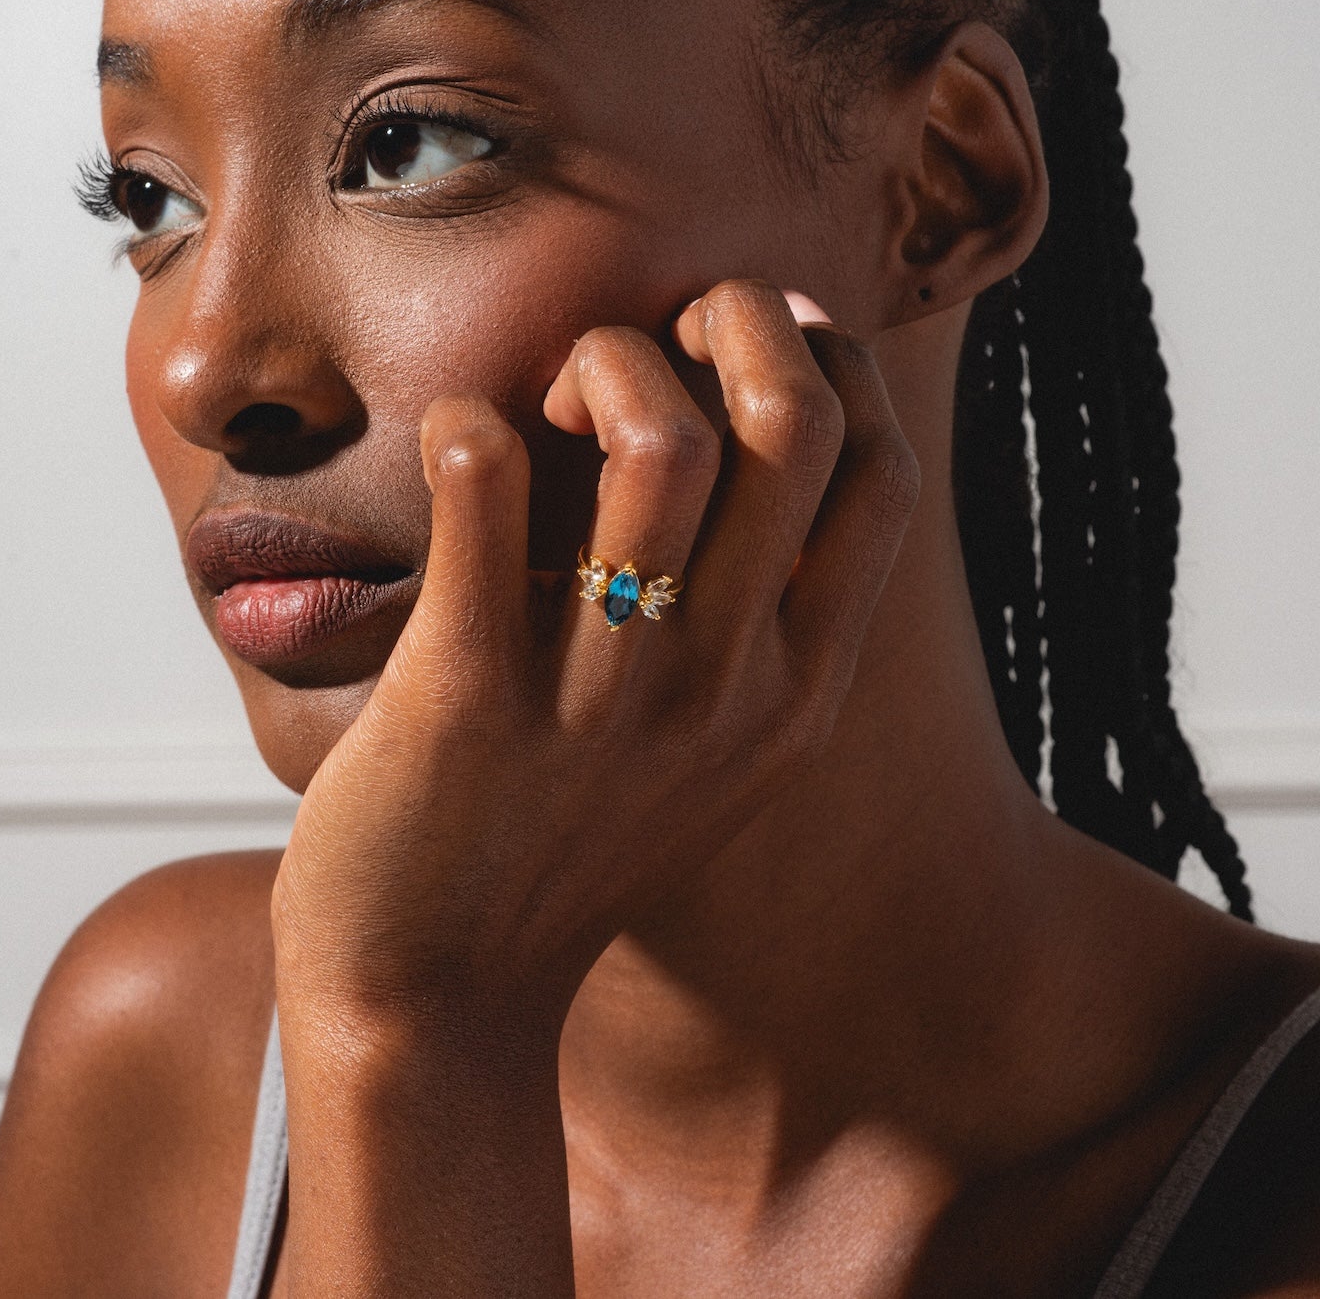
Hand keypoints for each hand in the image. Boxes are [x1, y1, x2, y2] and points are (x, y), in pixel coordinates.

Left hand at [270, 279, 919, 1037]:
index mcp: (796, 692)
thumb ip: (761, 628)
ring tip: (549, 399)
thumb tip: (755, 448)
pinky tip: (455, 439)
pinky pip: (485, 494)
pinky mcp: (467, 698)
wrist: (436, 1001)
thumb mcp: (714, 757)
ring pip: (660, 441)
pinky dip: (468, 426)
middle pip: (791, 422)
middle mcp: (725, 689)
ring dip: (603, 362)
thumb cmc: (566, 845)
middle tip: (648, 336)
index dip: (833, 361)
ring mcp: (603, 698)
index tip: (747, 340)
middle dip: (732, 317)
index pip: (883, 473)